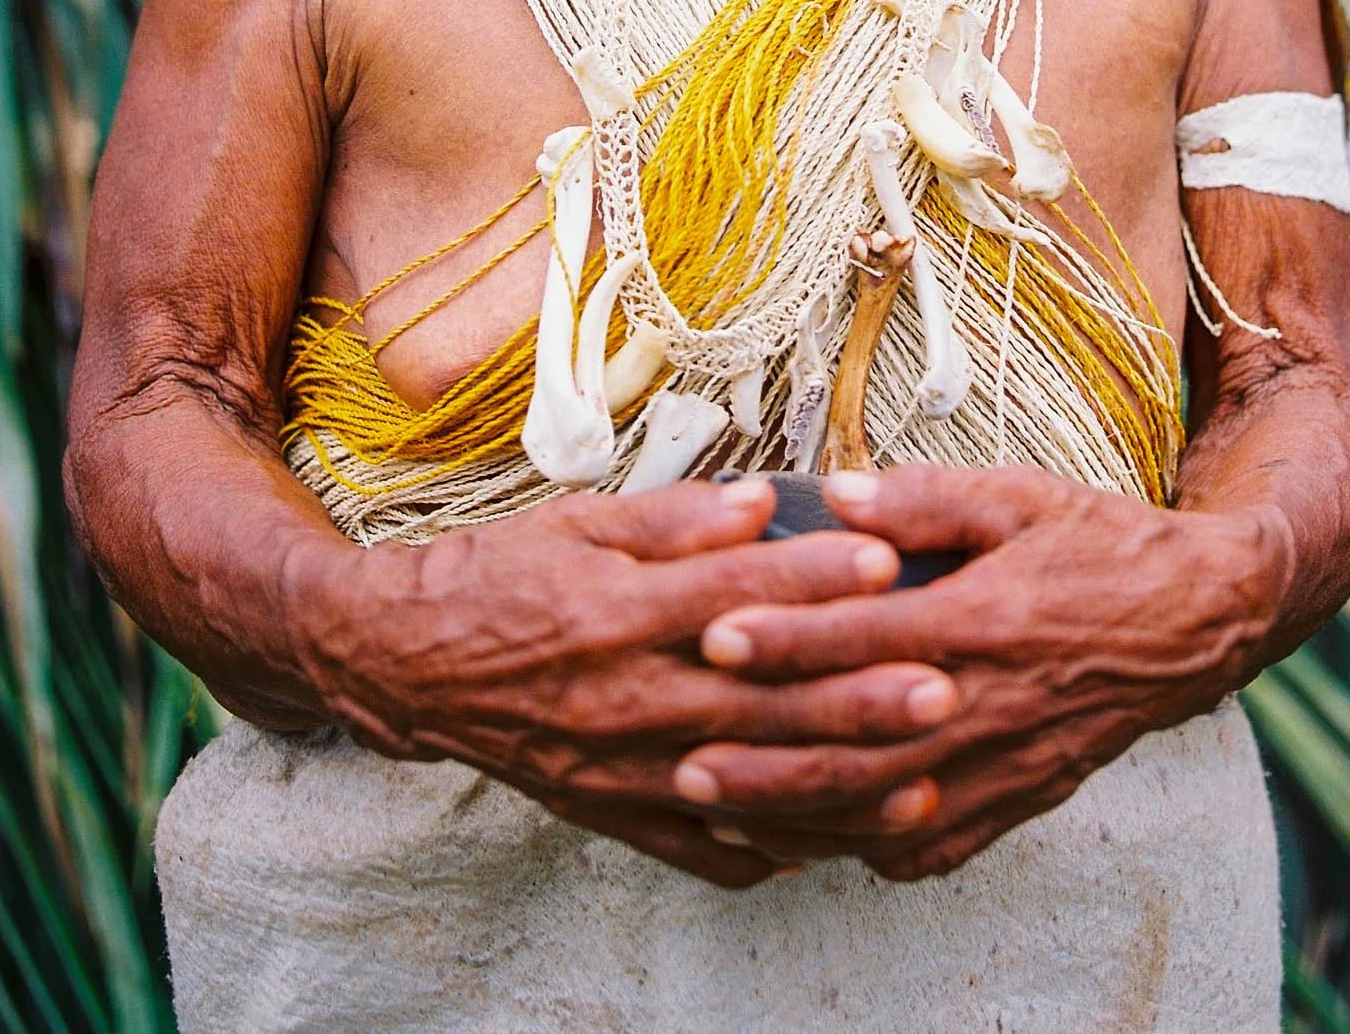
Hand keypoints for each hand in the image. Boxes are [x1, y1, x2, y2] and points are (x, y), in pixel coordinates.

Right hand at [293, 478, 961, 887]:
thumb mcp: (579, 524)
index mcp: (616, 609)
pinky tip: (833, 844)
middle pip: (757, 700)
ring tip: (918, 783)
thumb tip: (761, 502)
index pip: (732, 592)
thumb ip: (675, 517)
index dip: (812, 575)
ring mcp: (619, 766)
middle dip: (855, 697)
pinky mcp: (611, 811)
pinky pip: (699, 844)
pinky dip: (766, 848)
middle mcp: (623, 695)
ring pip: (744, 785)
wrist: (408, 662)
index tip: (889, 560)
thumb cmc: (501, 577)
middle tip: (941, 687)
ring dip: (835, 789)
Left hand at [671, 465, 1293, 878]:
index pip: (866, 636)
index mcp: (987, 618)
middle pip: (859, 746)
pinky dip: (861, 851)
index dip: (787, 637)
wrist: (1196, 621)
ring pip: (883, 810)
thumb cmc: (1102, 546)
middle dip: (767, 755)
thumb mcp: (1022, 494)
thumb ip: (927, 497)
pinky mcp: (1017, 800)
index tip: (712, 633)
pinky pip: (930, 845)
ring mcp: (1005, 764)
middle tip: (682, 754)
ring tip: (718, 809)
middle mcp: (991, 703)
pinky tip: (805, 843)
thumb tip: (838, 490)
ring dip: (797, 814)